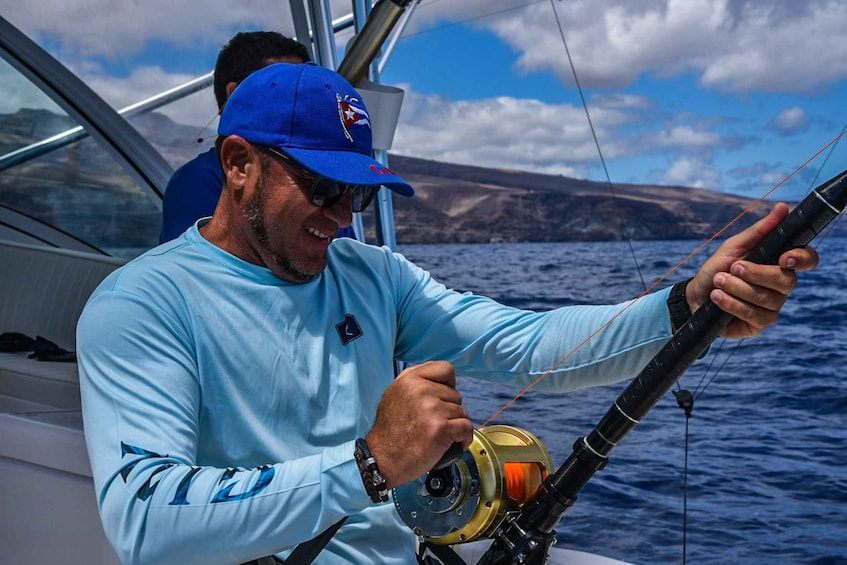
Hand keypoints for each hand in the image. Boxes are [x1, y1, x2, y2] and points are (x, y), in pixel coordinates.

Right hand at [365, 361, 473, 488]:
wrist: (381, 460)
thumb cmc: (390, 432)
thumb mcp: (394, 395)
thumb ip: (416, 383)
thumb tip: (441, 382)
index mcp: (410, 379)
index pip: (446, 369)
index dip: (448, 385)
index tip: (441, 399)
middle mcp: (421, 390)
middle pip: (456, 394)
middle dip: (449, 410)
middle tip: (431, 424)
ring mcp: (433, 408)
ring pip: (462, 412)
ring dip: (454, 426)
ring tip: (437, 436)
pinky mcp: (442, 428)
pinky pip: (467, 428)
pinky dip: (463, 439)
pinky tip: (452, 445)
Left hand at [687, 203, 819, 338]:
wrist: (695, 295)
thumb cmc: (717, 268)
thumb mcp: (733, 246)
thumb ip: (759, 230)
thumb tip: (783, 208)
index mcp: (779, 262)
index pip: (807, 259)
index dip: (802, 259)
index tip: (784, 258)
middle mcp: (781, 285)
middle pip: (787, 281)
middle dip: (756, 273)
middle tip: (732, 268)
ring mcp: (772, 306)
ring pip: (768, 299)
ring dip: (738, 288)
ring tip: (718, 282)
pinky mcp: (760, 324)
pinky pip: (755, 316)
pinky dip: (733, 304)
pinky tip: (717, 298)